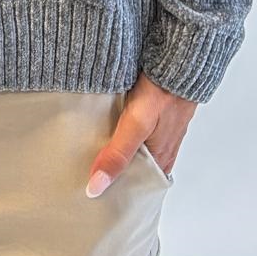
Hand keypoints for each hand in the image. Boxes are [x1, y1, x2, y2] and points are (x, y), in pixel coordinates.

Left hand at [85, 72, 196, 196]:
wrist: (176, 60)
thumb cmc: (162, 94)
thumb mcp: (136, 127)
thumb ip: (117, 155)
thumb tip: (96, 187)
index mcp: (160, 161)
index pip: (135, 187)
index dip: (114, 191)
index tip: (90, 195)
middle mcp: (160, 149)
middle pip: (131, 168)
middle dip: (109, 171)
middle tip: (80, 175)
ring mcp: (156, 130)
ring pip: (130, 148)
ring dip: (112, 149)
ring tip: (85, 153)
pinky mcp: (149, 113)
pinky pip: (131, 129)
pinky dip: (117, 131)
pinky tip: (101, 127)